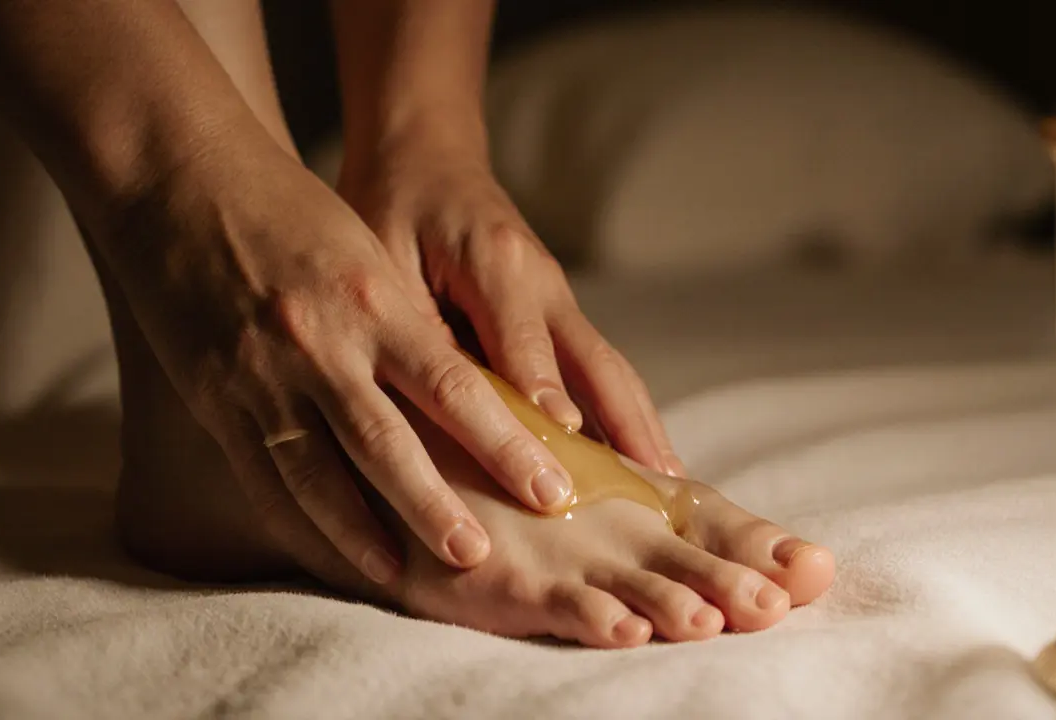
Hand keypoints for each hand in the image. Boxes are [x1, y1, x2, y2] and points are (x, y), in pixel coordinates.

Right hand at [93, 132, 578, 585]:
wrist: (178, 179)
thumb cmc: (288, 210)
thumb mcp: (365, 252)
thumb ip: (407, 325)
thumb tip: (463, 401)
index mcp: (372, 299)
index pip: (453, 388)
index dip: (504, 445)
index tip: (551, 488)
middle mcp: (321, 344)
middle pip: (389, 445)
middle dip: (438, 507)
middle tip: (482, 557)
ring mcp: (262, 377)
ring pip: (322, 474)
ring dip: (367, 533)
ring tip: (407, 576)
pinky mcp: (216, 398)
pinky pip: (262, 475)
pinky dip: (300, 521)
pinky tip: (328, 553)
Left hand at [338, 132, 685, 476]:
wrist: (426, 159)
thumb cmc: (393, 209)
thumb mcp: (385, 259)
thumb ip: (418, 326)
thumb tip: (441, 409)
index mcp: (496, 262)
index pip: (526, 349)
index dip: (546, 412)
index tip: (565, 471)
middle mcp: (544, 282)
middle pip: (599, 365)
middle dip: (628, 430)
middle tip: (653, 496)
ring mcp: (561, 297)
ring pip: (612, 371)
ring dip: (643, 428)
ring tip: (669, 492)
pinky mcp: (561, 313)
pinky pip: (600, 369)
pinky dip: (625, 415)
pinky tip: (638, 462)